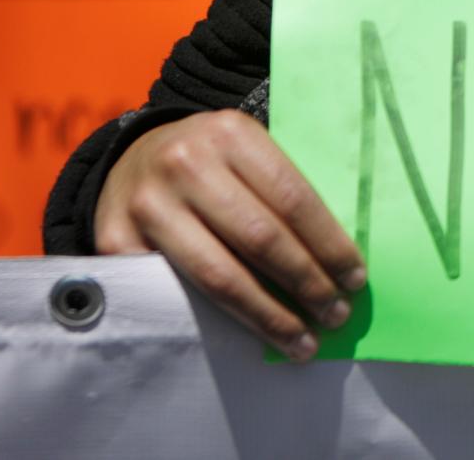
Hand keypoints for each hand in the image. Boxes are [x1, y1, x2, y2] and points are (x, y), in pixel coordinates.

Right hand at [95, 110, 365, 358]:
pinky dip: (218, 323)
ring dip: (269, 316)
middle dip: (306, 284)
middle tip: (336, 315)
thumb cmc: (211, 162)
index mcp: (230, 133)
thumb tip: (339, 259)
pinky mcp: (117, 243)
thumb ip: (282, 190)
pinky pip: (177, 295)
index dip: (329, 245)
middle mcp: (186, 164)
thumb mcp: (246, 152)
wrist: (130, 158)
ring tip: (303, 341)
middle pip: (261, 239)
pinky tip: (248, 338)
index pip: (293, 198)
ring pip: (219, 276)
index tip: (356, 280)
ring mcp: (149, 204)